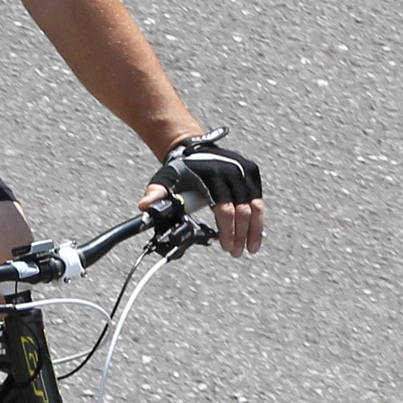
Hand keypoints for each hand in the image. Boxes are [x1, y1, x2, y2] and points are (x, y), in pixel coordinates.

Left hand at [154, 131, 265, 257]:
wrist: (195, 149)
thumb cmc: (179, 169)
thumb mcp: (164, 179)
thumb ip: (156, 193)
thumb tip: (144, 207)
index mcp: (211, 175)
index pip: (223, 207)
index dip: (227, 229)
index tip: (225, 246)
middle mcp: (231, 171)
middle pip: (243, 209)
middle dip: (241, 234)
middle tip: (237, 253)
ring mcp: (244, 171)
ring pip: (256, 206)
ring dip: (255, 230)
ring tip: (251, 249)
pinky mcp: (251, 173)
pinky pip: (258, 200)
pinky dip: (259, 219)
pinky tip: (256, 235)